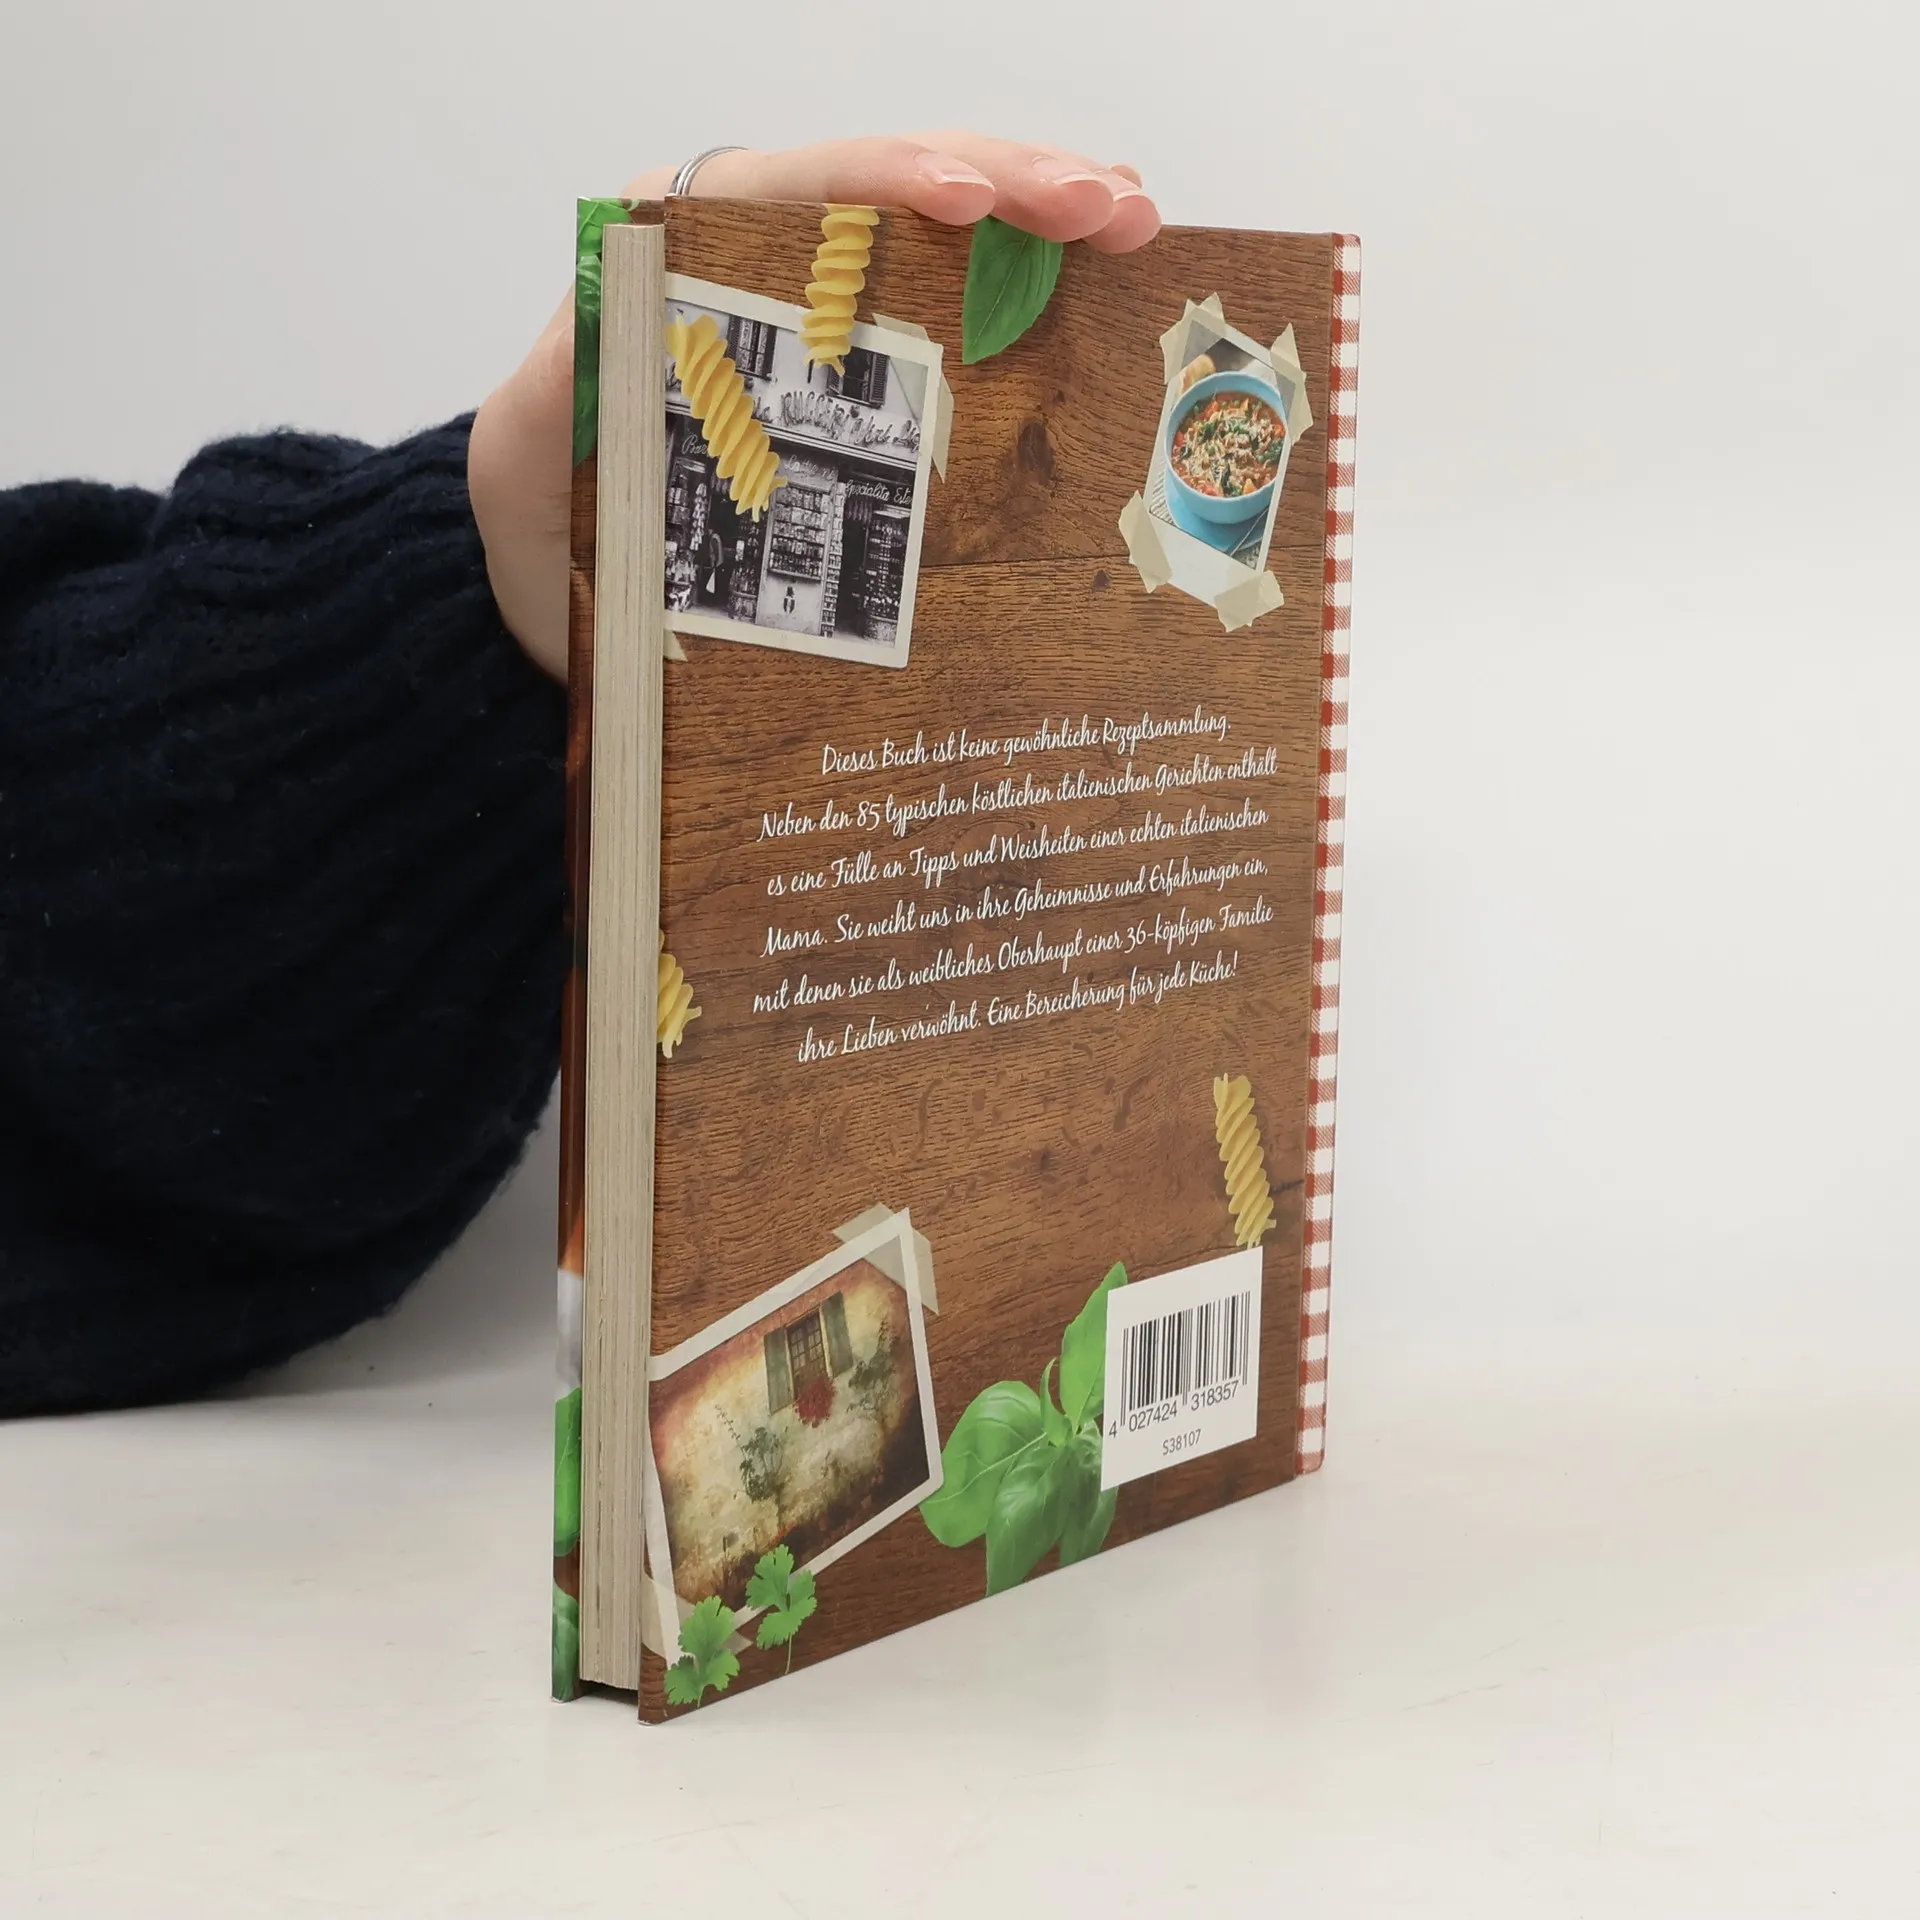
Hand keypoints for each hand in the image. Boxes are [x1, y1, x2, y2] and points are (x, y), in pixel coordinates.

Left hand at [469, 134, 1161, 678]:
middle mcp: (755, 264)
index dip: (888, 181)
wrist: (555, 592)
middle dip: (1007, 185)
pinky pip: (952, 316)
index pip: (795, 190)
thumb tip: (632, 319)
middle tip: (1110, 207)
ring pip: (939, 239)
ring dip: (1040, 223)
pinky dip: (1028, 295)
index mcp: (677, 257)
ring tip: (1131, 220)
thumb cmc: (542, 523)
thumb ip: (567, 380)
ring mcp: (817, 320)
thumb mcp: (526, 453)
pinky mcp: (857, 380)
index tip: (968, 201)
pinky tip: (1096, 285)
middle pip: (892, 192)